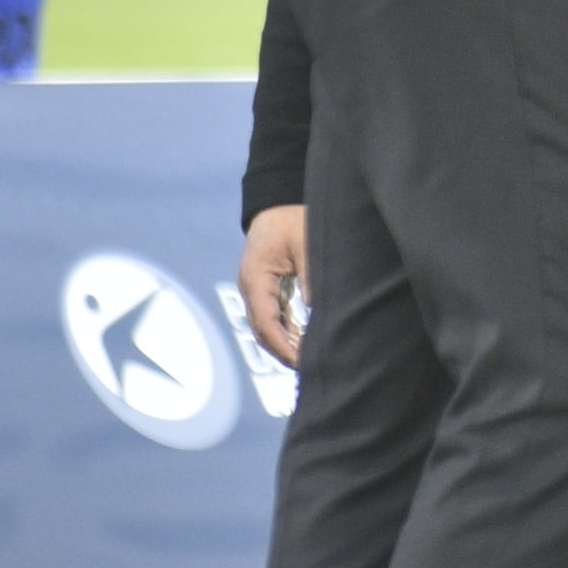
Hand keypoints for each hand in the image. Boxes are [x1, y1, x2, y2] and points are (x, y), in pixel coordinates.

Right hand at [238, 203, 306, 369]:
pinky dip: (286, 329)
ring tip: (308, 359)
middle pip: (263, 330)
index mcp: (255, 279)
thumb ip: (310, 275)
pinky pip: (274, 314)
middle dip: (283, 351)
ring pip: (267, 325)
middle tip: (309, 368)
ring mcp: (257, 288)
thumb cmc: (292, 218)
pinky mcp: (267, 286)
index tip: (301, 361)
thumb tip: (316, 308)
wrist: (278, 199)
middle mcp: (252, 287)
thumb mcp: (305, 243)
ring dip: (285, 342)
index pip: (265, 323)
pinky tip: (303, 341)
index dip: (282, 346)